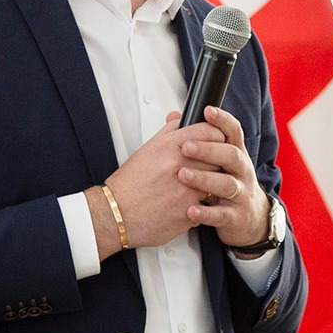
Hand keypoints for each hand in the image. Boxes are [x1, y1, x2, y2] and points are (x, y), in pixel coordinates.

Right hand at [91, 107, 265, 255]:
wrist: (116, 215)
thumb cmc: (129, 184)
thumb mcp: (146, 151)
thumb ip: (167, 132)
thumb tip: (179, 118)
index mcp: (168, 148)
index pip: (207, 131)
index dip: (216, 134)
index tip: (217, 139)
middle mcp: (179, 167)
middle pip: (217, 155)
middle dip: (216, 159)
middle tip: (209, 164)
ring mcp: (186, 191)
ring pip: (216, 181)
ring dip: (211, 183)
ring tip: (199, 185)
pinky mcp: (189, 213)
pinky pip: (208, 205)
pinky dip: (202, 204)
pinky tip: (189, 203)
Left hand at [174, 105, 270, 249]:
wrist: (250, 218)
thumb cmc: (228, 182)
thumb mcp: (218, 160)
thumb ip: (198, 139)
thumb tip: (175, 117)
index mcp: (235, 153)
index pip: (233, 132)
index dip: (222, 120)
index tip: (208, 111)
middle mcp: (242, 171)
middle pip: (231, 155)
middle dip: (209, 150)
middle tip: (186, 147)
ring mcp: (241, 194)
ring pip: (227, 184)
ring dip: (204, 179)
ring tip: (183, 175)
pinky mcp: (236, 216)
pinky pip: (222, 214)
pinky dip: (206, 213)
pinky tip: (190, 210)